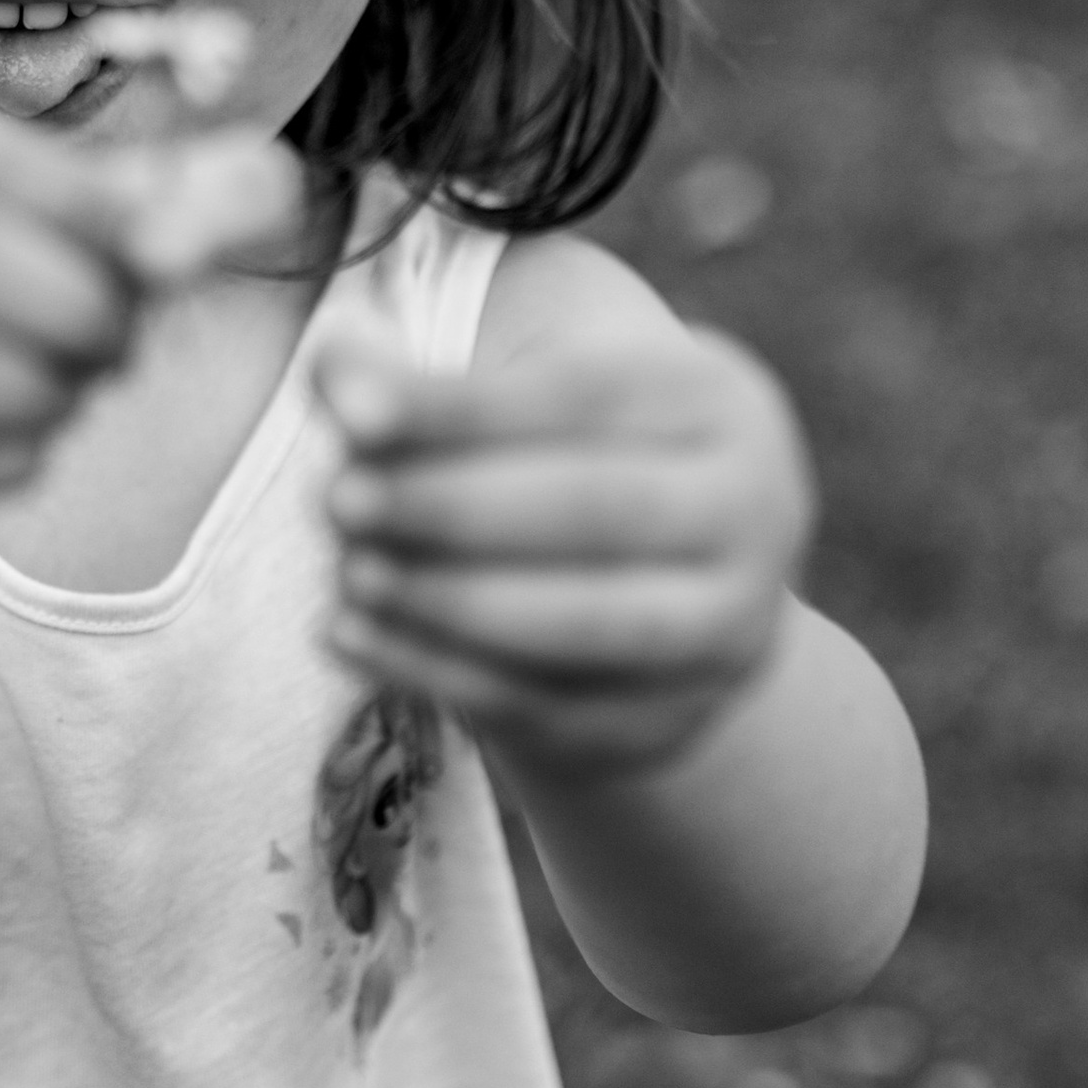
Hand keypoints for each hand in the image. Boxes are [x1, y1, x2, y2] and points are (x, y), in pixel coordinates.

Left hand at [317, 326, 813, 778]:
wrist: (651, 588)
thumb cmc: (562, 455)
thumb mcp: (516, 393)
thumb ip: (420, 383)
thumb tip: (331, 368)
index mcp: (721, 400)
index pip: (586, 395)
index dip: (461, 406)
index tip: (347, 412)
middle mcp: (756, 511)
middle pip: (596, 509)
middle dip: (451, 506)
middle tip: (335, 500)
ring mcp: (728, 629)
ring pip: (585, 623)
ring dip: (448, 600)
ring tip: (346, 573)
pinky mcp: (673, 719)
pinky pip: (548, 705)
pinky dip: (437, 672)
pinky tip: (350, 637)